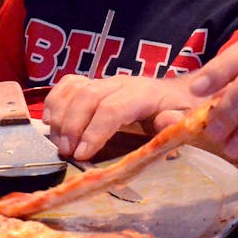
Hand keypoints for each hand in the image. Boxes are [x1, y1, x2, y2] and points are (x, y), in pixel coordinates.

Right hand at [43, 73, 194, 159]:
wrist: (179, 94)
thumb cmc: (180, 113)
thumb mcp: (187, 120)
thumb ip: (177, 121)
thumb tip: (165, 122)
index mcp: (143, 94)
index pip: (113, 108)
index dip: (95, 131)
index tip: (82, 155)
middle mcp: (120, 84)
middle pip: (88, 97)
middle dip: (73, 126)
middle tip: (66, 152)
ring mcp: (105, 82)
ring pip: (75, 89)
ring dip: (61, 116)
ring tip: (58, 143)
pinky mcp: (94, 84)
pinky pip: (69, 84)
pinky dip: (55, 100)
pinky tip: (50, 122)